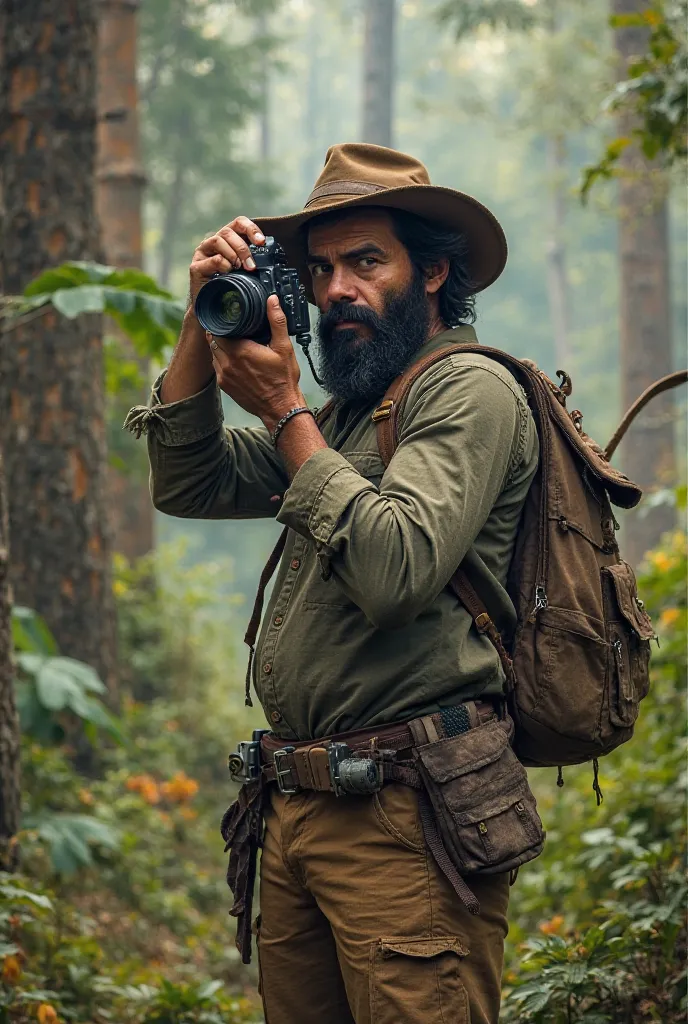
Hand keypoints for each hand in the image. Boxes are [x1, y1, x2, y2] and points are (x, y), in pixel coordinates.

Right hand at [189, 216, 264, 304]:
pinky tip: (229, 273)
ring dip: (233, 254)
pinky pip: (213, 259)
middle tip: (251, 265)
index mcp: (227, 241)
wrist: (214, 311)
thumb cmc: (232, 289)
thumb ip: (253, 260)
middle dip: (243, 247)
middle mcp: (213, 244)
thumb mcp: (246, 272)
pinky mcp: (196, 267)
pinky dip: (224, 265)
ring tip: (239, 268)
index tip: (261, 242)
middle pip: (228, 231)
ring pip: (218, 240)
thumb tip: (270, 254)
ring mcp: (203, 254)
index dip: (250, 229)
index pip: (238, 223)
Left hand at [207, 294, 303, 431]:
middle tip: (231, 326)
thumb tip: (271, 300)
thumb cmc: (283, 380)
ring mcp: (224, 375)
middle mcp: (228, 363)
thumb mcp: (284, 348)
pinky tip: (234, 357)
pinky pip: (216, 366)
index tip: (230, 316)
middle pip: (213, 339)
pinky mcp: (224, 385)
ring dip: (219, 345)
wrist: (280, 409)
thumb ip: (276, 321)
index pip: (219, 328)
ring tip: (232, 340)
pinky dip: (221, 359)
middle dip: (220, 331)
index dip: (222, 320)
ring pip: (213, 353)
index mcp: (240, 350)